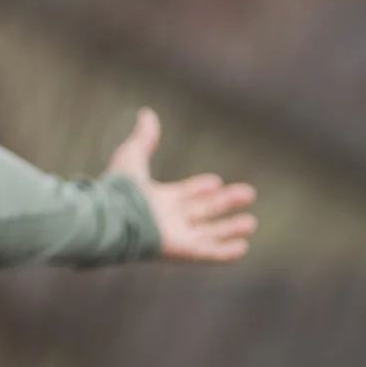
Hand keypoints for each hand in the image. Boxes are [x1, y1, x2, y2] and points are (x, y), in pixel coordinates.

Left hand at [106, 107, 257, 261]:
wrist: (115, 217)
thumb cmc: (121, 188)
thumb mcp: (132, 155)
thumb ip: (143, 137)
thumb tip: (146, 112)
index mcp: (156, 199)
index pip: (184, 194)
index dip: (200, 188)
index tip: (215, 181)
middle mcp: (168, 219)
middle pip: (202, 211)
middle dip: (224, 203)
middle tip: (248, 193)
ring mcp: (176, 236)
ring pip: (209, 233)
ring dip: (230, 228)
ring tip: (251, 222)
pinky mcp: (183, 250)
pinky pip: (209, 254)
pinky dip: (226, 251)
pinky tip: (243, 247)